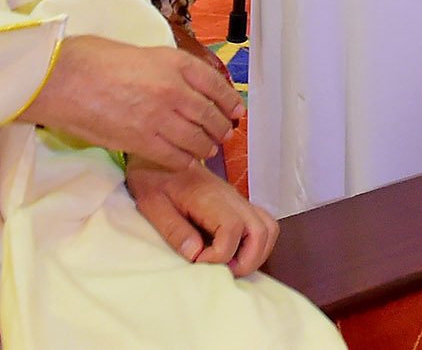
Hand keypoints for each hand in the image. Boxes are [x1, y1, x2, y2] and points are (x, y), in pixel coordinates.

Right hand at [21, 36, 241, 170]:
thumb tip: (186, 87)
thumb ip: (168, 70)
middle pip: (211, 116)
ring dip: (206, 147)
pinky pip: (175, 157)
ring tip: (207, 149)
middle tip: (224, 134)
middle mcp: (174, 89)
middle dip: (221, 128)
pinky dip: (185, 161)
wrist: (64, 78)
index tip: (236, 111)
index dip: (230, 101)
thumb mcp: (143, 53)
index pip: (216, 85)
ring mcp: (160, 117)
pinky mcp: (142, 141)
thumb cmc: (95, 59)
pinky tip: (186, 161)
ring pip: (197, 139)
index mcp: (175, 62)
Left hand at [125, 159, 279, 276]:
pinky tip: (233, 252)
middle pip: (261, 230)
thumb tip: (195, 254)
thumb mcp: (152, 205)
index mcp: (208, 196)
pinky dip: (256, 243)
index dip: (220, 254)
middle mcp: (230, 196)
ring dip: (256, 254)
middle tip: (222, 270)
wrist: (163, 150)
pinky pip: (262, 223)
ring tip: (229, 264)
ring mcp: (237, 199)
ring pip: (268, 228)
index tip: (198, 260)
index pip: (232, 228)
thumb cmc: (154, 179)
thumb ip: (174, 230)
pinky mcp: (237, 203)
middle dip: (247, 261)